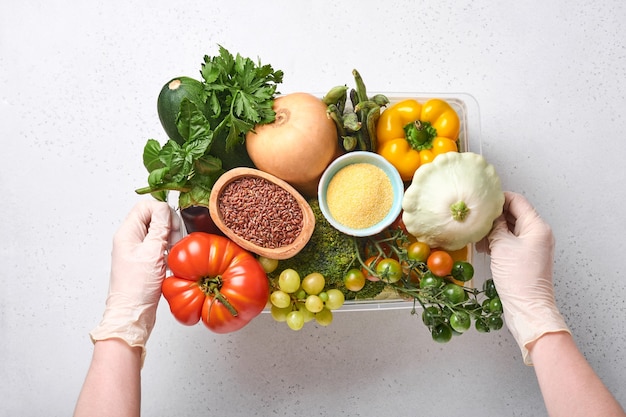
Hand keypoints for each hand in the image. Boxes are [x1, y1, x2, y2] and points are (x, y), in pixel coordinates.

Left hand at [89, 200, 179, 360]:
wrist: (132, 314)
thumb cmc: (136, 288)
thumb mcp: (152, 253)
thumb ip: (160, 228)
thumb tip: (165, 209)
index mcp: (127, 233)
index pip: (145, 207)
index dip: (162, 211)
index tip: (171, 225)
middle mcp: (130, 239)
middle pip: (153, 217)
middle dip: (168, 226)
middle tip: (173, 241)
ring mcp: (138, 250)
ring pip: (158, 232)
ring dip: (170, 239)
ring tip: (171, 253)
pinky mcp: (145, 261)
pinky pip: (160, 246)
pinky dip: (168, 250)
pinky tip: (170, 261)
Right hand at [482, 191, 569, 364]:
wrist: (528, 308)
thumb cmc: (519, 279)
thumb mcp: (501, 247)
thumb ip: (495, 226)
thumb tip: (488, 215)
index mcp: (537, 227)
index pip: (517, 201)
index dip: (498, 198)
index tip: (481, 199)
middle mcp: (538, 234)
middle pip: (514, 214)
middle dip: (494, 215)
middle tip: (475, 218)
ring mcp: (533, 246)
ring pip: (511, 228)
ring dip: (494, 229)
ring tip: (478, 235)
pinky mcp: (526, 257)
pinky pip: (511, 241)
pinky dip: (498, 241)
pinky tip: (484, 247)